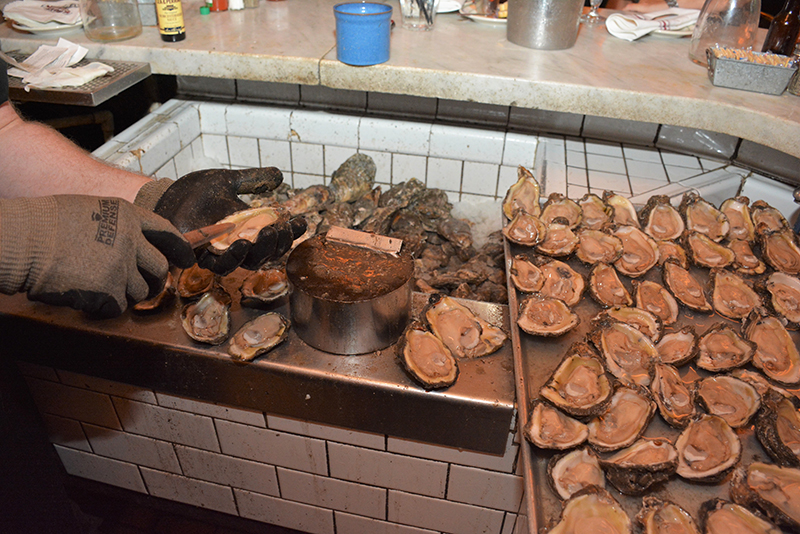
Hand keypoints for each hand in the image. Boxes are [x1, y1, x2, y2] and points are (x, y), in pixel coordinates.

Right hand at [1, 195, 195, 317]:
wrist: (23, 241)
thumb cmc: (46, 224)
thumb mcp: (91, 211)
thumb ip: (118, 226)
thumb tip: (134, 244)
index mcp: (127, 215)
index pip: (167, 232)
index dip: (180, 248)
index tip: (187, 259)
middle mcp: (130, 240)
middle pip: (159, 268)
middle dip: (156, 281)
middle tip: (147, 287)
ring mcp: (121, 266)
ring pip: (140, 292)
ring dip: (125, 295)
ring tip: (100, 287)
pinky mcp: (108, 291)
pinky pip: (117, 308)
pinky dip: (104, 308)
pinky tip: (87, 298)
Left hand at [153, 168, 306, 273]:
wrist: (164, 197)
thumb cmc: (193, 193)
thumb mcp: (227, 182)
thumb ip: (252, 180)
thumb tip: (279, 175)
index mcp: (247, 228)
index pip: (275, 236)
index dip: (290, 233)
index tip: (301, 222)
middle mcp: (237, 244)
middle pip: (265, 254)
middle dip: (278, 244)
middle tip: (283, 229)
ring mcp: (220, 252)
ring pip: (247, 262)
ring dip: (260, 252)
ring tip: (267, 235)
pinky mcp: (201, 255)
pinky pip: (220, 265)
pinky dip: (233, 257)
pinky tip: (240, 242)